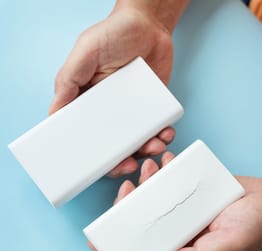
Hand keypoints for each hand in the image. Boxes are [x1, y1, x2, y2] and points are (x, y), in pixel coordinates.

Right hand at [49, 0, 187, 176]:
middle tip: (130, 164)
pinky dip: (162, 136)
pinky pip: (157, 129)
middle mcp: (110, 112)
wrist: (150, 25)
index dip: (92, 155)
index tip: (99, 166)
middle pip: (113, 147)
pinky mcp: (152, 108)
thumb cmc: (113, 34)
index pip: (87, 136)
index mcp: (89, 103)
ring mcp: (132, 112)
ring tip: (155, 146)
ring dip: (146, 151)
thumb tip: (54, 111)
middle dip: (122, 161)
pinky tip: (165, 134)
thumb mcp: (85, 52)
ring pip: (137, 142)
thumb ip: (68, 80)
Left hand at [88, 152, 261, 250]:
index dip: (120, 248)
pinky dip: (164, 170)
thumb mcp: (228, 246)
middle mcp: (178, 230)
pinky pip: (170, 181)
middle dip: (129, 206)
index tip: (98, 240)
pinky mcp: (190, 191)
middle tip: (128, 188)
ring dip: (145, 183)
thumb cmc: (255, 228)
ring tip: (148, 168)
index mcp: (183, 249)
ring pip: (153, 198)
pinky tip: (164, 161)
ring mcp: (183, 209)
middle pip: (142, 222)